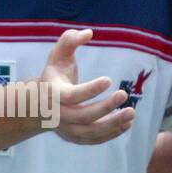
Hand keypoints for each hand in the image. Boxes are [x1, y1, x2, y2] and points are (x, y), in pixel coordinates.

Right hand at [36, 28, 134, 145]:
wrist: (39, 105)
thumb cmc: (54, 75)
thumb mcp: (57, 55)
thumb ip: (69, 40)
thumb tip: (88, 33)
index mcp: (53, 94)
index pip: (72, 96)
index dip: (90, 90)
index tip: (109, 79)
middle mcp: (58, 115)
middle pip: (83, 116)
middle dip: (105, 107)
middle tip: (124, 94)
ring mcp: (66, 129)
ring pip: (90, 132)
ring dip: (112, 125)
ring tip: (132, 113)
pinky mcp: (75, 137)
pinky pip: (94, 139)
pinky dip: (111, 134)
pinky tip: (127, 123)